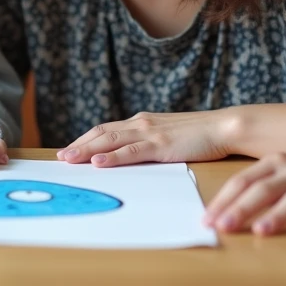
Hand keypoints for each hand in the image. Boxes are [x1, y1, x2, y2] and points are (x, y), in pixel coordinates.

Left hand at [57, 111, 237, 166]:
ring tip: (68, 160)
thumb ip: (151, 143)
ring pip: (111, 141)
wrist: (225, 127)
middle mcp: (141, 124)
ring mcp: (150, 133)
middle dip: (79, 145)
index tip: (69, 150)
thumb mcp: (170, 137)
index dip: (85, 140)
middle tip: (60, 158)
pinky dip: (113, 157)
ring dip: (87, 151)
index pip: (106, 129)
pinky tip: (98, 163)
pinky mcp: (161, 145)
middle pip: (101, 133)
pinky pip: (132, 152)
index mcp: (143, 122)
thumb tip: (135, 156)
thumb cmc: (201, 135)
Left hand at [203, 137, 285, 235]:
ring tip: (261, 231)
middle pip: (263, 190)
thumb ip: (260, 184)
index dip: (223, 200)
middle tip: (222, 227)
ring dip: (278, 215)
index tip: (207, 219)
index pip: (242, 181)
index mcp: (275, 163)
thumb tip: (226, 208)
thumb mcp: (285, 169)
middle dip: (241, 209)